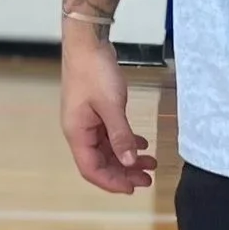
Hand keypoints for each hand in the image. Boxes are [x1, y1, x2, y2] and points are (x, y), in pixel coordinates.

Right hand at [59, 0, 154, 193]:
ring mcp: (87, 121)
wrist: (87, 42)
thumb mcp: (111, 105)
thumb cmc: (94, 71)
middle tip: (148, 178)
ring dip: (127, 157)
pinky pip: (110, 134)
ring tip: (151, 162)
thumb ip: (121, 135)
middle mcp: (80, 131)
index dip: (112, 182)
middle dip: (124, 172)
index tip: (134, 188)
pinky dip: (126, 140)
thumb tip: (128, 161)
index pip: (92, 169)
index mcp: (77, 133)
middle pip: (100, 162)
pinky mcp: (95, 111)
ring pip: (108, 148)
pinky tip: (142, 142)